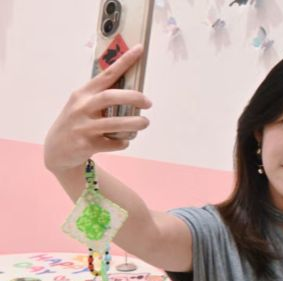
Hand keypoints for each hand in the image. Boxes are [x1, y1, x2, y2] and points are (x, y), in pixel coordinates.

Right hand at [43, 45, 151, 172]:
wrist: (57, 151)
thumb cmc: (77, 123)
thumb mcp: (82, 105)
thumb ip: (101, 97)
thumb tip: (134, 92)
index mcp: (83, 93)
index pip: (107, 74)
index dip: (124, 62)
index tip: (140, 50)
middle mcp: (81, 107)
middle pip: (111, 97)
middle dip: (134, 98)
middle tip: (148, 103)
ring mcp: (83, 127)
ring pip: (115, 123)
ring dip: (135, 123)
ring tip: (144, 123)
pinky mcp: (86, 145)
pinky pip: (113, 143)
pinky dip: (123, 142)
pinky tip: (123, 141)